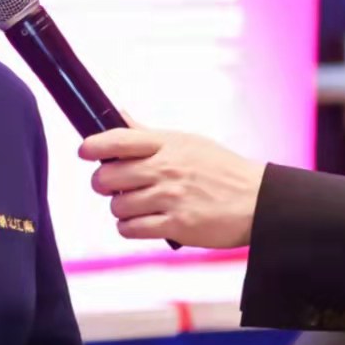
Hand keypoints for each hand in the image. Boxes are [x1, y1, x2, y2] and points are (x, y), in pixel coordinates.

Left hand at [81, 127, 265, 247]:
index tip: (85, 152)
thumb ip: (148, 135)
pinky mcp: (176, 225)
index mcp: (168, 144)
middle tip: (115, 187)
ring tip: (138, 207)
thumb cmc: (222, 171)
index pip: (117, 139)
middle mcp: (166, 168)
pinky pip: (131, 229)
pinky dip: (131, 228)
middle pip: (107, 176)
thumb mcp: (188, 143)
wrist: (259, 202)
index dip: (92, 146)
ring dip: (121, 210)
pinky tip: (144, 222)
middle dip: (104, 184)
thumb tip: (119, 114)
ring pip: (117, 206)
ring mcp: (170, 197)